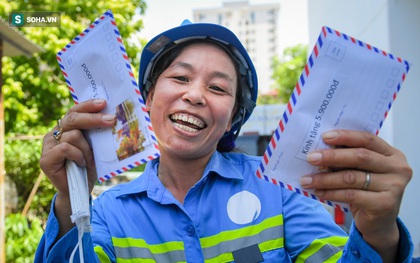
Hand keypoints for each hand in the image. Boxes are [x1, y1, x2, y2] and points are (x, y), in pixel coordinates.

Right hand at [40, 99, 115, 197]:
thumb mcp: (94, 146)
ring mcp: (48, 145)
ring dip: (86, 148)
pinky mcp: (46, 158)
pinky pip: (66, 148)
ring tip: (89, 159)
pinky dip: (78, 156)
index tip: (103, 102)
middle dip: (94, 118)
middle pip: (73, 118)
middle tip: (111, 120)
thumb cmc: (89, 167)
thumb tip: (111, 116)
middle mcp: (54, 133)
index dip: (88, 105)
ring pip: (73, 135)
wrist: (80, 190)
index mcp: (65, 128)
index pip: (74, 111)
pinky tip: (81, 164)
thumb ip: (95, 132)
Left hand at [299, 129, 411, 260]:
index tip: (324, 137)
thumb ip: (348, 159)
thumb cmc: (367, 191)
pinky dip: (331, 193)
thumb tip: (319, 150)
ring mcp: (394, 187)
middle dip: (332, 157)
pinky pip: (351, 195)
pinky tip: (318, 192)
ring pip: (352, 178)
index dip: (345, 136)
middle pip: (360, 157)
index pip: (368, 139)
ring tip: (306, 180)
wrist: (379, 223)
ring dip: (325, 178)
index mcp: (391, 154)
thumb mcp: (361, 171)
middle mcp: (397, 168)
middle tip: (311, 158)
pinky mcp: (385, 204)